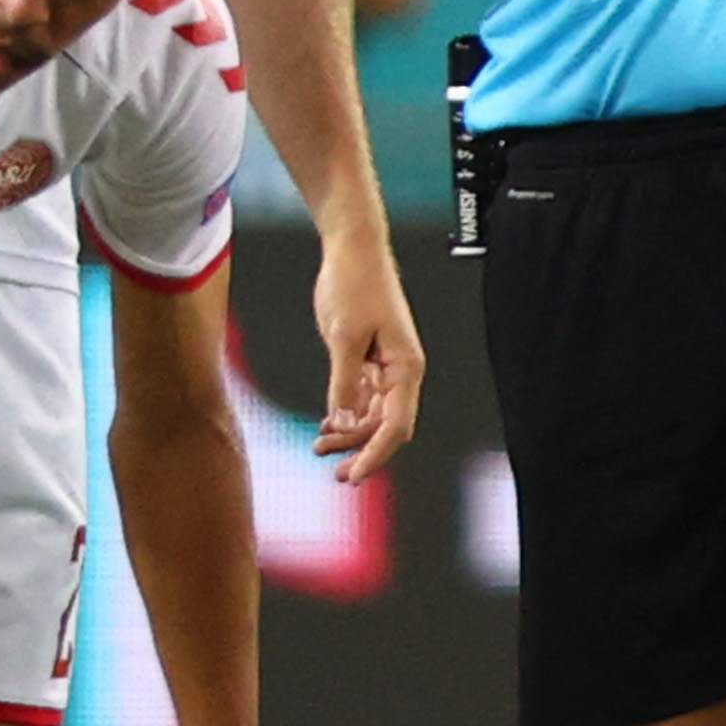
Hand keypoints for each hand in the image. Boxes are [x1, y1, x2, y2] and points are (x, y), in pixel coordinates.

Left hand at [307, 224, 423, 481]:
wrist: (352, 249)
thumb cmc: (355, 284)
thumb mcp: (343, 336)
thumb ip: (344, 382)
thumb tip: (344, 422)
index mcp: (405, 367)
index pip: (396, 426)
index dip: (375, 454)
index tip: (354, 476)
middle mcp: (400, 372)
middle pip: (386, 427)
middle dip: (361, 450)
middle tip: (334, 471)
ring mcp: (385, 367)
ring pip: (372, 416)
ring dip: (349, 434)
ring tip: (319, 446)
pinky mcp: (369, 359)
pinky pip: (361, 399)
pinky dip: (345, 415)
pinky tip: (325, 426)